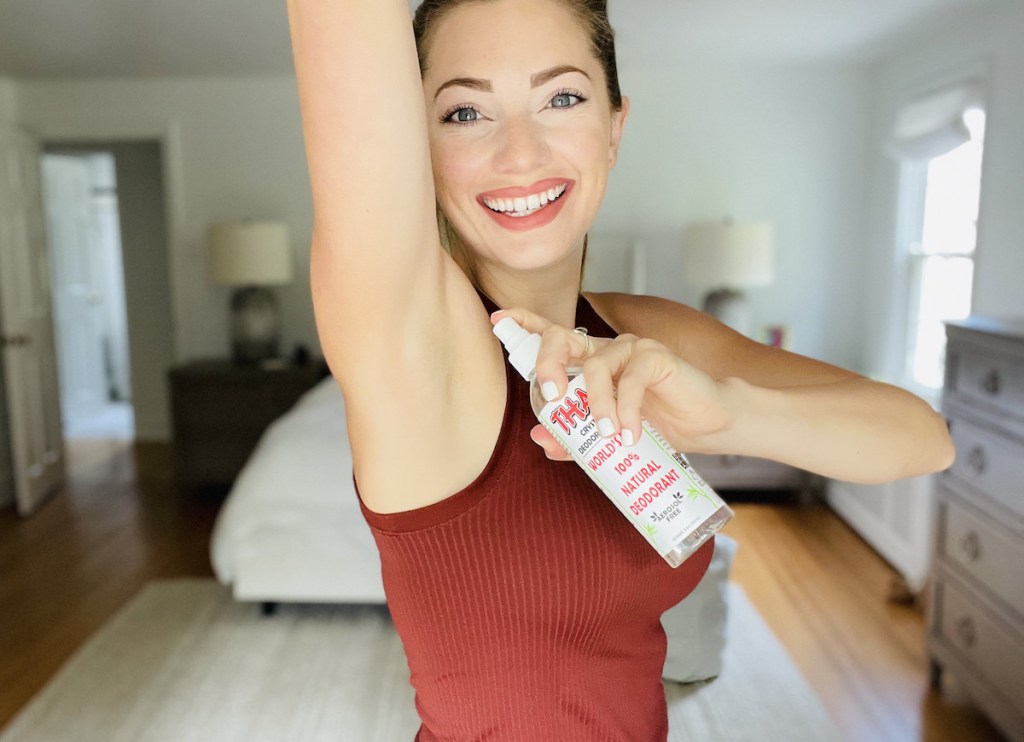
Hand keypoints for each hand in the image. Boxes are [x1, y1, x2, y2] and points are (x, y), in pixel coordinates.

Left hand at [492, 307, 735, 460]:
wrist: (707, 426)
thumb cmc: (658, 425)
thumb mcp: (608, 437)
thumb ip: (572, 438)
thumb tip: (538, 437)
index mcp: (590, 362)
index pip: (552, 336)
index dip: (524, 323)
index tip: (498, 319)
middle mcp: (607, 350)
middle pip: (563, 339)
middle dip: (548, 365)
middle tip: (552, 398)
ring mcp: (632, 349)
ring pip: (596, 366)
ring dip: (596, 405)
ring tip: (607, 434)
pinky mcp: (657, 357)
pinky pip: (630, 380)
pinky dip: (625, 410)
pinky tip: (630, 435)